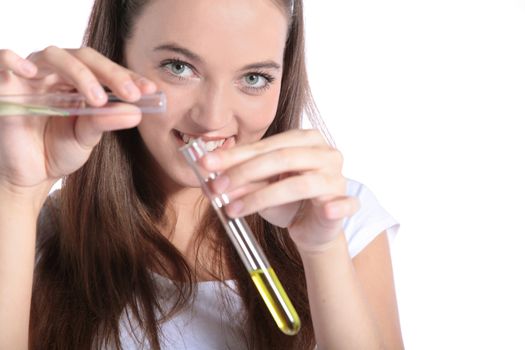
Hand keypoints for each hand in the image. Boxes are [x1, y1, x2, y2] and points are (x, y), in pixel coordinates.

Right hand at [0, 47, 155, 194]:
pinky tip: (31, 73)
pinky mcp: (5, 85)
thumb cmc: (57, 151)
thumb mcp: (87, 137)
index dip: (128, 77)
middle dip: (111, 74)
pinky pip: (3, 60)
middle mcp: (55, 74)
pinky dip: (14, 60)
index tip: (151, 90)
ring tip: (98, 99)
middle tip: (132, 95)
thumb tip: (136, 112)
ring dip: (80, 73)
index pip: (105, 70)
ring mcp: (30, 76)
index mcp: (79, 82)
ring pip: (53, 56)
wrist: (28, 174)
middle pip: (84, 57)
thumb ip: (107, 121)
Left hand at [202, 129, 359, 252]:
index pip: (266, 145)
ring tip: (233, 210)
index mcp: (305, 140)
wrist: (312, 228)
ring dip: (262, 197)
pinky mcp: (346, 202)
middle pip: (281, 158)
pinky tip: (327, 209)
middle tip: (216, 188)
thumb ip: (241, 181)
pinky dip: (337, 206)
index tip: (206, 165)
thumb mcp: (259, 188)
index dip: (235, 155)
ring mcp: (337, 177)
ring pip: (299, 184)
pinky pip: (345, 204)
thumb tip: (211, 181)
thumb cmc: (287, 202)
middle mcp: (324, 153)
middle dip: (243, 173)